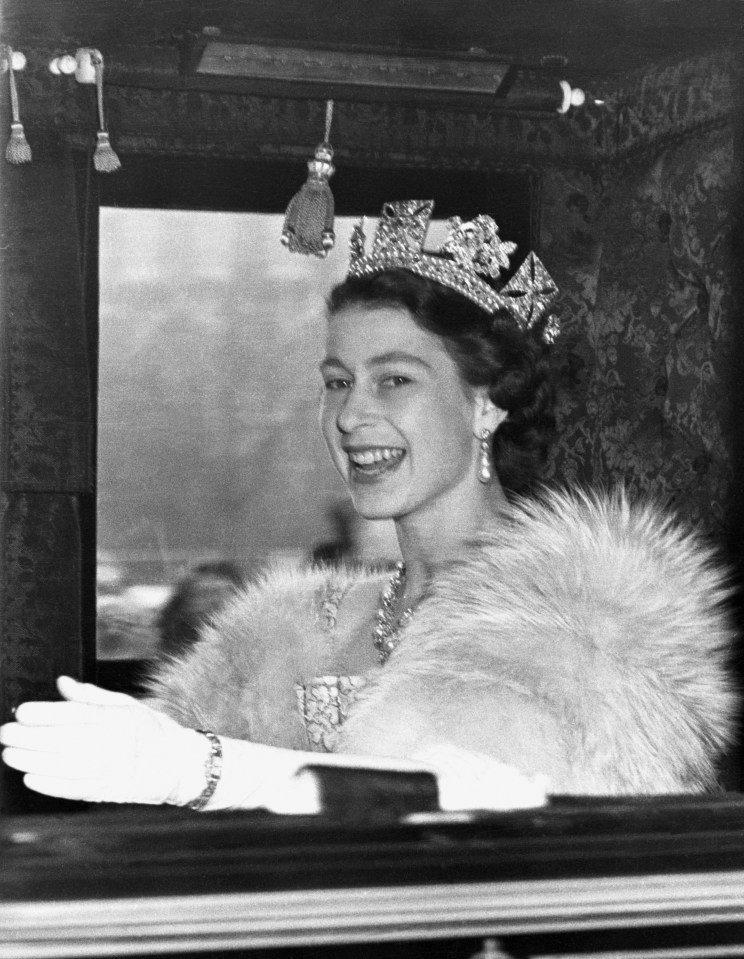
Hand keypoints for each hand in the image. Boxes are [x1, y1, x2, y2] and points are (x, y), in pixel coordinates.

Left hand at [0, 677, 207, 804]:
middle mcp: (114, 743)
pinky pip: (75, 789)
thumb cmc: (152, 730)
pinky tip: (31, 778)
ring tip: (10, 755)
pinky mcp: (109, 791)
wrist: (180, 765)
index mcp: (118, 718)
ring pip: (64, 766)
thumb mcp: (127, 705)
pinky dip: (51, 785)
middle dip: (30, 737)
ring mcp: (111, 769)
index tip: (22, 711)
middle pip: (64, 740)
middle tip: (6, 733)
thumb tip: (62, 684)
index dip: (46, 713)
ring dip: (33, 761)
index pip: (76, 714)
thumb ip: (92, 696)